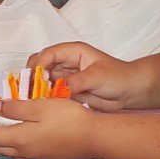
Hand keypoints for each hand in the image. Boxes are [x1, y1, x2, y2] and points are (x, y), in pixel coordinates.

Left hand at [0, 97, 99, 158]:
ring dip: (7, 137)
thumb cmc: (68, 119)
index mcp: (20, 140)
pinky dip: (21, 143)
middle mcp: (25, 153)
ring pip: (12, 151)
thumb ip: (15, 108)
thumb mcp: (39, 107)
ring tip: (16, 120)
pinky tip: (33, 130)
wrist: (95, 137)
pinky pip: (26, 154)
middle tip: (2, 113)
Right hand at [29, 42, 146, 112]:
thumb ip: (77, 81)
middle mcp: (66, 63)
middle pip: (41, 66)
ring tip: (32, 101)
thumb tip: (58, 88)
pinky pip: (51, 94)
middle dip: (33, 78)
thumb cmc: (119, 76)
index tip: (34, 79)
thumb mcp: (97, 77)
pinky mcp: (68, 92)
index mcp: (72, 52)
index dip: (38, 66)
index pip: (48, 55)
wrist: (131, 92)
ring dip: (37, 90)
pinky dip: (45, 99)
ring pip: (44, 81)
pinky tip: (41, 107)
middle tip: (28, 91)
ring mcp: (66, 78)